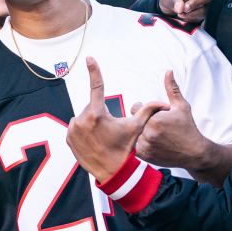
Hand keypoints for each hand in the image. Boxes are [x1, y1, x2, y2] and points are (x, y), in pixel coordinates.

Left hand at [66, 57, 167, 182]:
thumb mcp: (136, 128)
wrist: (112, 172)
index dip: (94, 71)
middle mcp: (81, 119)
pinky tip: (93, 142)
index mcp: (97, 113)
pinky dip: (83, 132)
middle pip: (92, 108)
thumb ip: (147, 111)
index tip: (90, 58)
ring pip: (84, 118)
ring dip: (91, 124)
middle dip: (100, 115)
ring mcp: (73, 129)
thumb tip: (163, 103)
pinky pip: (76, 129)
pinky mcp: (68, 138)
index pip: (97, 87)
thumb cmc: (125, 148)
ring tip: (101, 138)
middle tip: (109, 131)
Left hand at [134, 70, 209, 168]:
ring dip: (139, 133)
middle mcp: (147, 133)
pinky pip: (134, 147)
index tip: (152, 112)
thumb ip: (172, 89)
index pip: (136, 108)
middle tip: (154, 124)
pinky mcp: (145, 156)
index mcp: (154, 120)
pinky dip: (140, 144)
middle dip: (141, 121)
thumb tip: (168, 71)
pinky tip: (153, 143)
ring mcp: (145, 146)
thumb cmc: (188, 127)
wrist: (195, 153)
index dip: (143, 109)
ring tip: (154, 134)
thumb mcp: (181, 106)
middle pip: (134, 121)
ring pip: (132, 134)